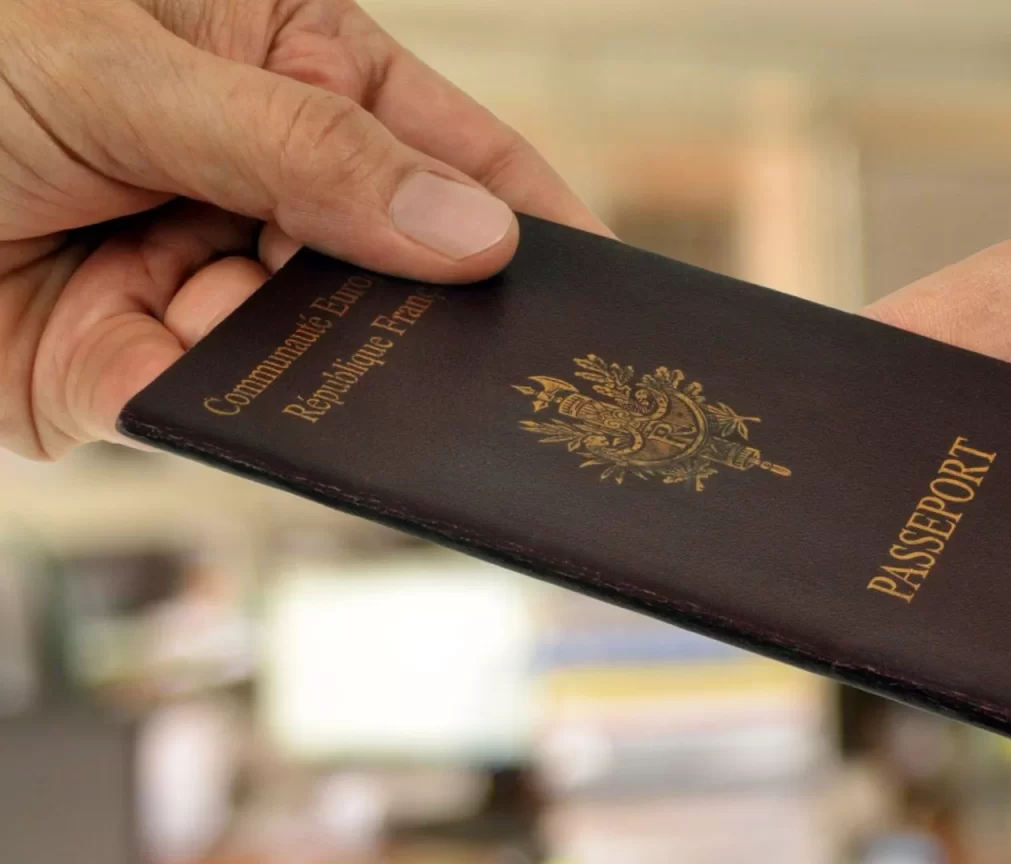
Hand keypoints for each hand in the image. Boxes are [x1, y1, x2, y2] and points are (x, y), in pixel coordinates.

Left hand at [0, 0, 606, 459]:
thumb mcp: (130, 70)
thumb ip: (308, 152)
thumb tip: (472, 229)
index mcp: (273, 61)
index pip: (429, 135)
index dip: (516, 194)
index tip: (596, 265)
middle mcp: (249, 176)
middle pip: (390, 251)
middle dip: (436, 296)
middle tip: (515, 347)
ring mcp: (199, 279)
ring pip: (320, 339)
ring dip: (337, 353)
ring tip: (366, 354)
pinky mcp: (137, 376)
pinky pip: (227, 402)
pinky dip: (246, 401)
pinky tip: (233, 358)